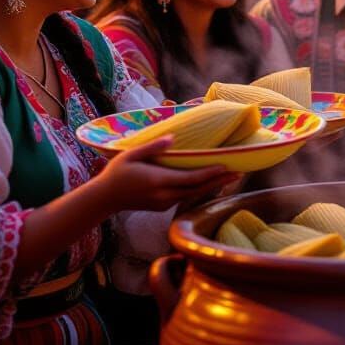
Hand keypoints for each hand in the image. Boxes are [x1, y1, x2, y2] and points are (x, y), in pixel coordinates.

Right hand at [98, 137, 239, 211]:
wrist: (104, 199)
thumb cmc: (116, 173)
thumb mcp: (131, 155)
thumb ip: (153, 147)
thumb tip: (172, 138)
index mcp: (158, 181)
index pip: (190, 178)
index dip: (210, 173)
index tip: (226, 166)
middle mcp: (164, 195)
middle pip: (198, 189)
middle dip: (220, 181)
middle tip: (240, 172)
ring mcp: (164, 203)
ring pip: (194, 195)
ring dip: (213, 186)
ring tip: (232, 177)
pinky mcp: (163, 206)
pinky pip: (186, 197)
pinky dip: (201, 189)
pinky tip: (212, 183)